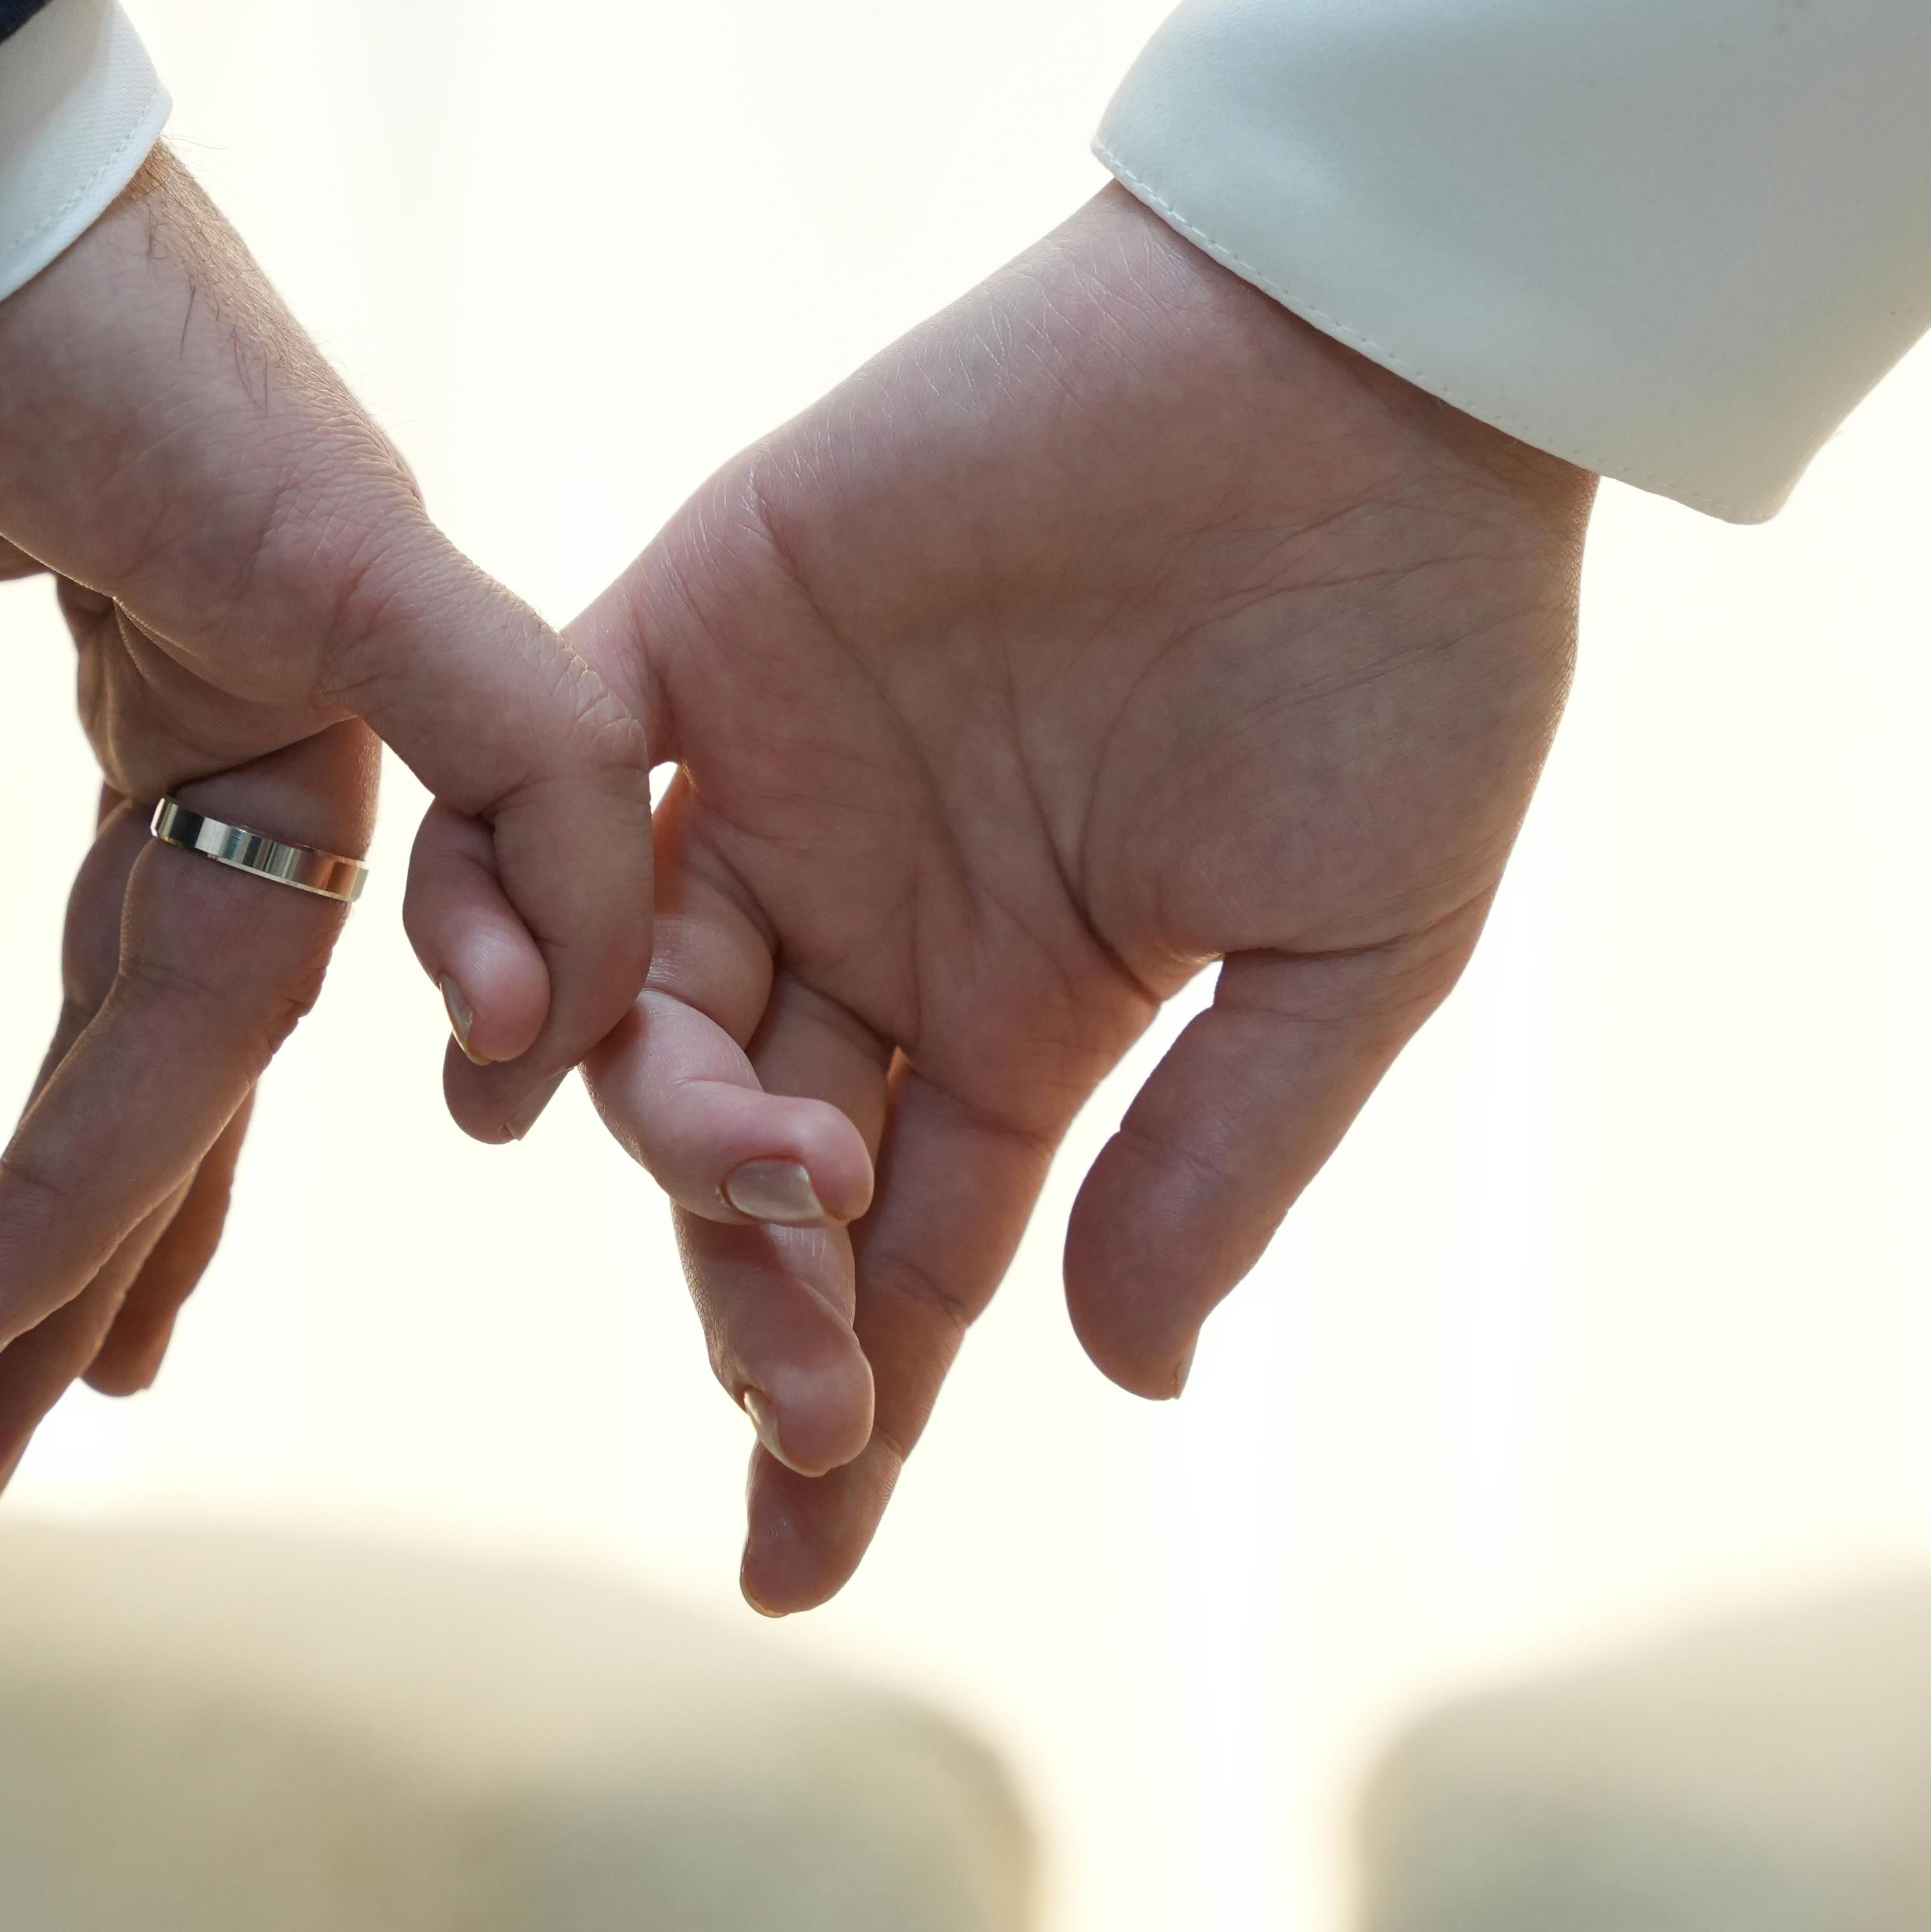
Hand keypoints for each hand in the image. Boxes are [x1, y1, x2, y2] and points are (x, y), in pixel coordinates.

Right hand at [0, 151, 650, 1508]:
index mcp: (158, 636)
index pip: (151, 959)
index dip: (100, 1164)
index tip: (28, 1336)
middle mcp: (270, 642)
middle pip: (208, 1012)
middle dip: (97, 1242)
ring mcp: (324, 598)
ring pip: (293, 965)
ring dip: (146, 1188)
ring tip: (22, 1394)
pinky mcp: (345, 547)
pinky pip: (512, 757)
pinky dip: (539, 913)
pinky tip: (498, 1094)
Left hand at [564, 187, 1592, 1609]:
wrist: (1365, 369)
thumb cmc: (1415, 646)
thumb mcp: (1359, 951)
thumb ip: (1218, 1158)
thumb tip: (1118, 1375)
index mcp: (1031, 1004)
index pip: (901, 1249)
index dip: (848, 1408)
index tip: (797, 1562)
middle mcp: (879, 911)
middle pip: (751, 1158)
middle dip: (756, 1296)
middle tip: (792, 1382)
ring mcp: (777, 774)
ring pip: (638, 1009)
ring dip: (654, 1129)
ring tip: (722, 1181)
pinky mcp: (700, 619)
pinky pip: (549, 780)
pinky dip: (515, 911)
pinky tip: (524, 1030)